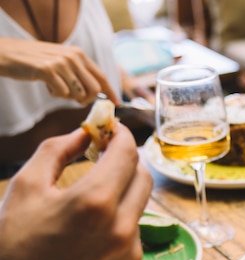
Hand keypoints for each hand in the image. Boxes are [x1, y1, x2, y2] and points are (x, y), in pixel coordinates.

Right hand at [0, 38, 119, 104]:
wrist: (8, 54)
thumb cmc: (36, 61)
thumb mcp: (62, 62)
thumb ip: (78, 73)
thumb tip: (97, 92)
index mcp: (79, 54)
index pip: (102, 76)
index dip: (111, 92)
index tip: (117, 104)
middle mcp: (73, 57)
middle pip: (95, 90)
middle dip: (87, 99)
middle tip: (73, 97)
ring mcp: (61, 63)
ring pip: (79, 94)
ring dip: (69, 97)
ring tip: (56, 87)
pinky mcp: (48, 70)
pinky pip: (62, 93)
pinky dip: (55, 94)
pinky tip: (46, 84)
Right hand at [0, 124, 151, 259]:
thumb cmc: (17, 245)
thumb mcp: (26, 188)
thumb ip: (57, 151)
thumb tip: (84, 133)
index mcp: (95, 201)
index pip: (126, 153)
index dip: (121, 135)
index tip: (114, 130)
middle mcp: (123, 227)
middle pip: (143, 178)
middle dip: (127, 163)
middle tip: (108, 159)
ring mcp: (133, 253)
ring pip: (138, 210)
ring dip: (120, 200)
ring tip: (88, 213)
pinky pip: (135, 239)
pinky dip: (119, 232)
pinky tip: (91, 244)